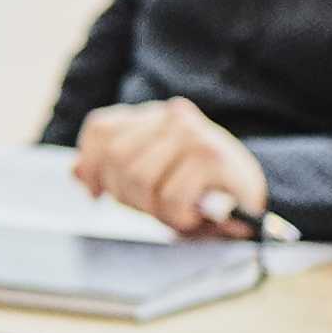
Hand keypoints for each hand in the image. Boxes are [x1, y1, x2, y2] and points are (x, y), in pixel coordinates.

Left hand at [72, 98, 270, 236]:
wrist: (256, 198)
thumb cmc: (200, 189)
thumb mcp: (153, 175)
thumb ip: (114, 170)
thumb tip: (76, 172)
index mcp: (154, 116)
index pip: (101, 129)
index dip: (91, 165)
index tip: (96, 194)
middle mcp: (172, 117)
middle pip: (116, 160)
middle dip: (127, 197)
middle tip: (153, 209)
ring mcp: (193, 135)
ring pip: (139, 179)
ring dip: (154, 209)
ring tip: (176, 213)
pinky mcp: (211, 158)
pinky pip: (171, 196)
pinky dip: (176, 216)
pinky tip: (192, 216)